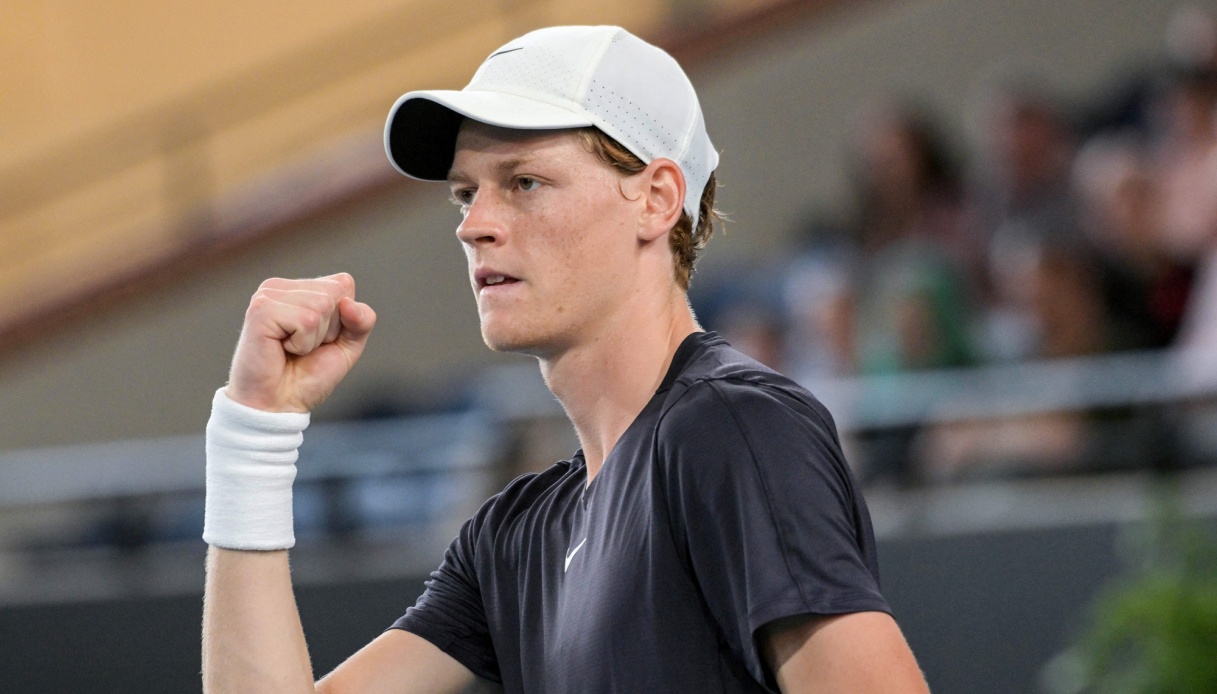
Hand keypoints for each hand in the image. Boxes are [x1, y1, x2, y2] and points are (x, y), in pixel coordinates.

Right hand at [225, 273, 376, 412]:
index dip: (343, 319)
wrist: (277, 405)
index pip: (343, 284)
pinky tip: (281, 349)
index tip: (319, 340)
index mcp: (299, 289)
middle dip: (329, 329)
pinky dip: (302, 343)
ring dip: (314, 338)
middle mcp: (281, 287)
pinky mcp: (261, 310)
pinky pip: (306, 320)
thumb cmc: (307, 376)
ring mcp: (267, 295)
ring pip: (321, 305)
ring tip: (291, 350)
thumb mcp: (347, 346)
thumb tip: (348, 303)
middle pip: (335, 293)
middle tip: (302, 348)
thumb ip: (362, 320)